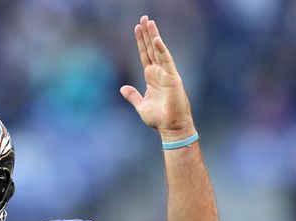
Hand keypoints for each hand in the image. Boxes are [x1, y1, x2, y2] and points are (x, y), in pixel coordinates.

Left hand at [120, 16, 194, 141]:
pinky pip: (166, 61)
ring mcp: (166, 74)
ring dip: (153, 36)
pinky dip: (161, 50)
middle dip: (147, 34)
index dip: (141, 42)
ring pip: (159, 50)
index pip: (144, 55)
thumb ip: (132, 95)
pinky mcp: (172, 78)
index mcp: (151, 77)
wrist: (171, 127)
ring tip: (149, 22)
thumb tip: (122, 88)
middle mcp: (159, 73)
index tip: (136, 28)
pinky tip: (156, 39)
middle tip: (143, 18)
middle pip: (151, 49)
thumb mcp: (141, 105)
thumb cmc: (159, 118)